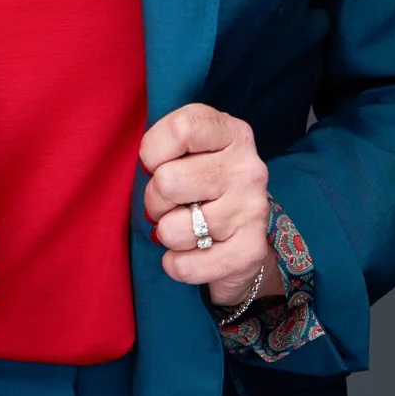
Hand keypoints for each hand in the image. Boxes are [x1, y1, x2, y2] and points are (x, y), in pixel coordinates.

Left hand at [139, 103, 282, 310]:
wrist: (242, 237)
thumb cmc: (201, 185)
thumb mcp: (188, 150)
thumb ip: (165, 145)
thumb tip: (143, 167)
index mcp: (232, 133)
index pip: (182, 129)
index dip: (153, 151)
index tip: (155, 164)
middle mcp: (248, 168)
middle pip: (167, 182)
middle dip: (155, 199)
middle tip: (170, 204)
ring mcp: (252, 210)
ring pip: (172, 229)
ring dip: (167, 234)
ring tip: (184, 227)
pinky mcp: (250, 252)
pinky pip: (185, 266)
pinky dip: (176, 265)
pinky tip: (190, 254)